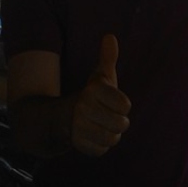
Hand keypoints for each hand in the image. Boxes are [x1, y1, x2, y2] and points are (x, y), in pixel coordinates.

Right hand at [70, 34, 130, 156]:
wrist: (62, 116)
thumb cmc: (91, 96)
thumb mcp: (100, 77)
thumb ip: (107, 58)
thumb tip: (110, 36)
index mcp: (93, 91)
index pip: (125, 105)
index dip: (123, 105)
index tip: (113, 102)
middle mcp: (83, 108)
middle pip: (121, 124)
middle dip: (119, 122)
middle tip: (110, 116)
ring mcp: (78, 127)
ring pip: (112, 139)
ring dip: (111, 135)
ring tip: (102, 126)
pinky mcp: (77, 144)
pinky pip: (101, 150)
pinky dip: (100, 145)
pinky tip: (93, 136)